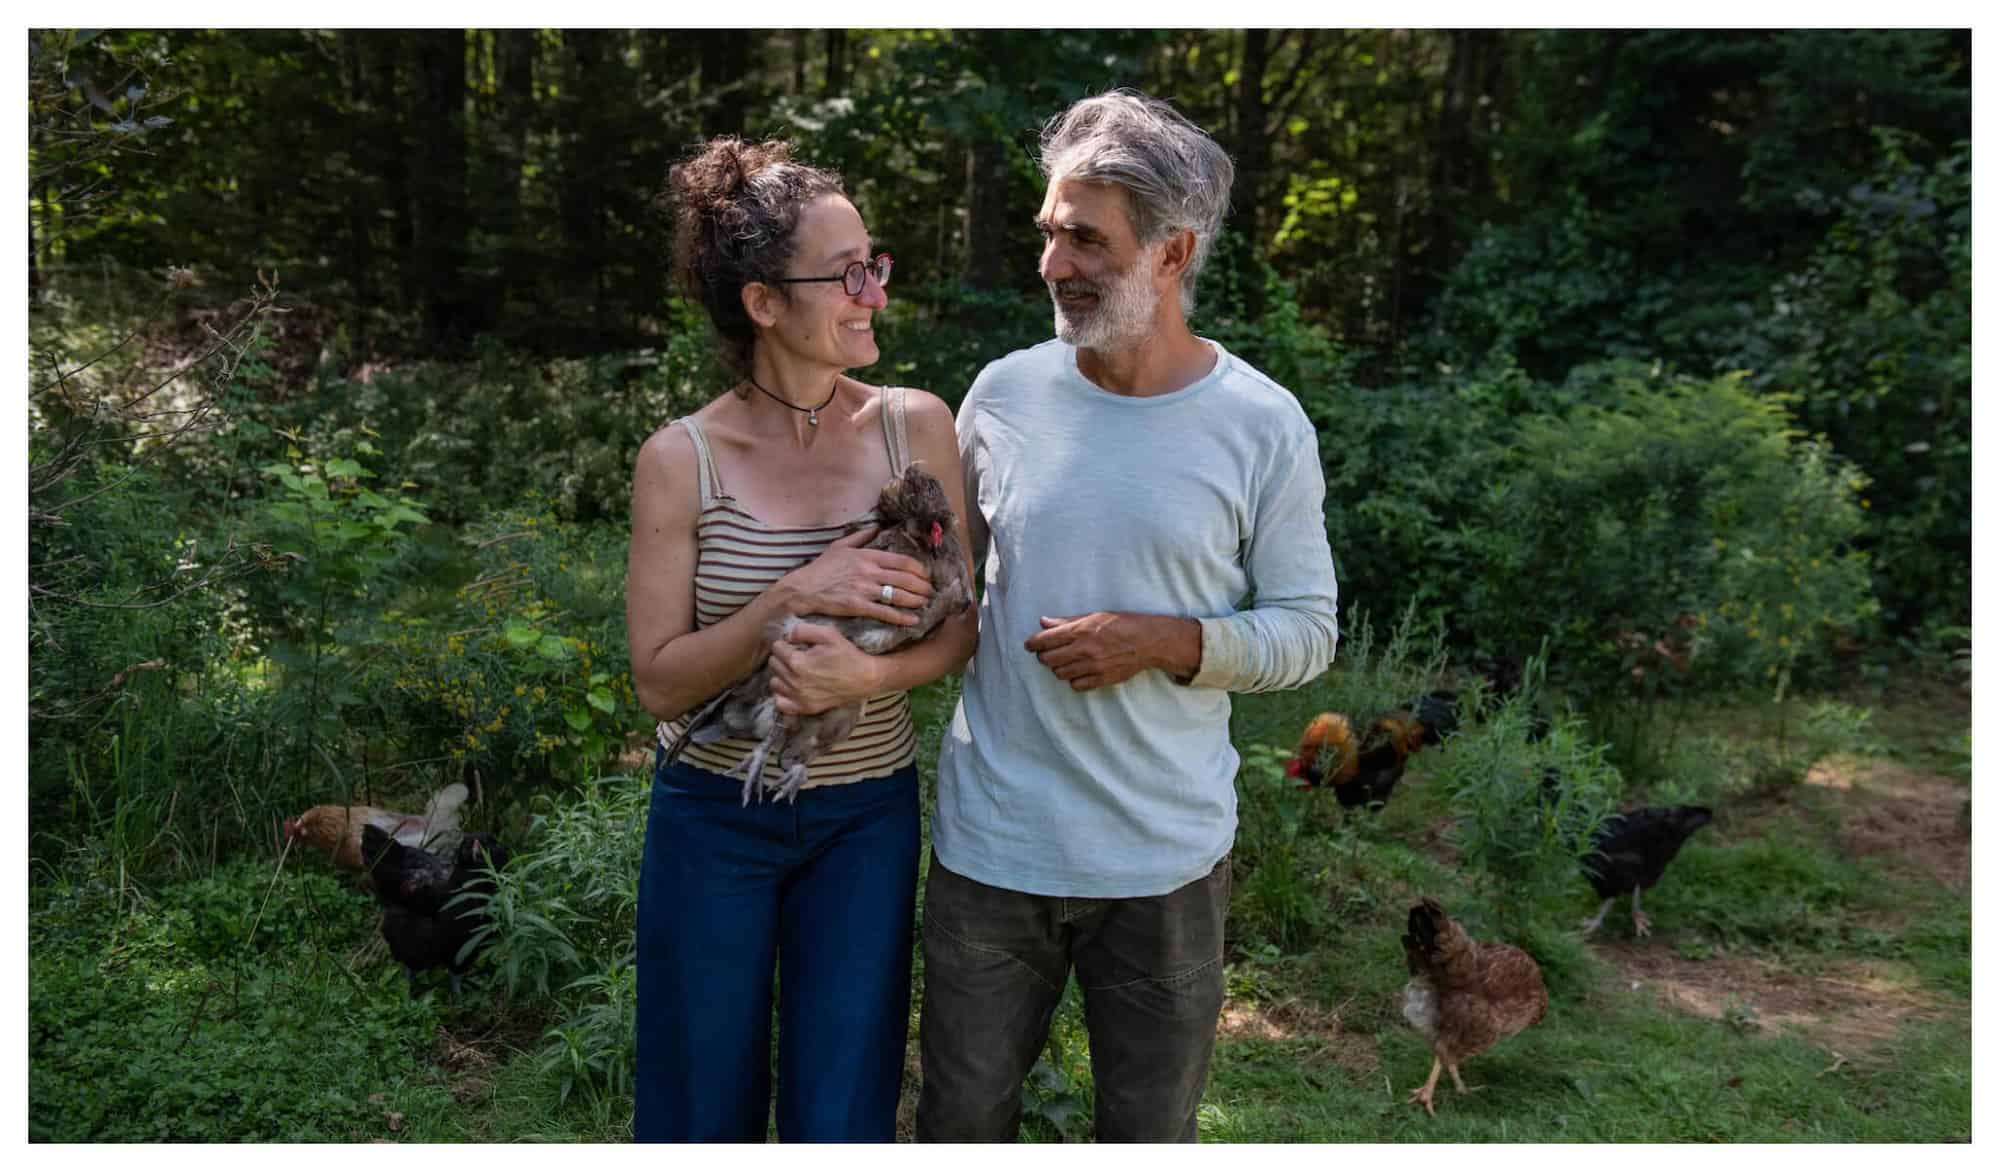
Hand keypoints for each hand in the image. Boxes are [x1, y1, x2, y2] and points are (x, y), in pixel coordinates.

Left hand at [770, 622, 882, 715]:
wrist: (865, 678)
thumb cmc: (847, 654)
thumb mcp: (828, 633)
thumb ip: (803, 630)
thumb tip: (788, 636)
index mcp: (797, 662)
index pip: (776, 647)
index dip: (786, 643)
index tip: (798, 644)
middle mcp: (795, 682)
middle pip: (774, 664)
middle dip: (784, 657)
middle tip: (800, 655)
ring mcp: (799, 698)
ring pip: (775, 682)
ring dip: (783, 675)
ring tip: (798, 670)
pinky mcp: (805, 708)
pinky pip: (781, 703)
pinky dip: (784, 694)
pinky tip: (795, 686)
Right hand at [776, 527, 932, 626]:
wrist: (803, 589)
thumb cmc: (821, 568)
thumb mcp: (840, 547)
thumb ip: (860, 537)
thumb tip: (876, 527)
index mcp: (867, 555)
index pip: (902, 560)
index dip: (919, 569)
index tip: (926, 575)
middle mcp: (869, 571)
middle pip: (905, 578)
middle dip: (922, 586)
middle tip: (931, 591)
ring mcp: (864, 589)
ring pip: (898, 595)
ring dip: (916, 600)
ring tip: (925, 603)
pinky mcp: (858, 606)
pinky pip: (885, 612)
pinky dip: (901, 617)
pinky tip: (912, 620)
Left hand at [1025, 612, 1196, 691]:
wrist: (1148, 641)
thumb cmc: (1122, 624)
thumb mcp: (1094, 616)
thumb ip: (1067, 621)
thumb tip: (1044, 622)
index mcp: (1080, 630)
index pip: (1045, 640)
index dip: (1033, 643)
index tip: (1029, 645)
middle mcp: (1084, 649)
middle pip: (1048, 660)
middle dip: (1044, 656)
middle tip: (1048, 653)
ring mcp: (1092, 666)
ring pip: (1059, 674)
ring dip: (1058, 668)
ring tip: (1065, 661)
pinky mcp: (1101, 679)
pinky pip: (1076, 685)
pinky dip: (1073, 679)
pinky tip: (1078, 671)